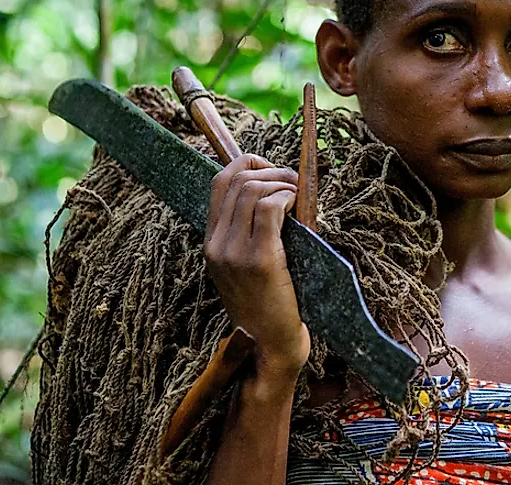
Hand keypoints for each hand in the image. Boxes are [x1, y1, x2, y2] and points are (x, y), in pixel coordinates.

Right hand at [206, 154, 310, 378]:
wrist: (269, 347)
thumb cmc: (270, 305)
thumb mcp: (247, 266)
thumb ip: (251, 232)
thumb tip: (276, 191)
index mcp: (210, 242)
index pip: (219, 182)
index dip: (247, 164)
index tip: (273, 171)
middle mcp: (216, 244)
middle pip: (237, 179)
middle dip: (271, 169)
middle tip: (294, 182)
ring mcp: (234, 252)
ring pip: (253, 188)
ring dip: (283, 181)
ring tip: (299, 194)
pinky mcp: (259, 260)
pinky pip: (270, 207)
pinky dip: (288, 196)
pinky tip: (298, 206)